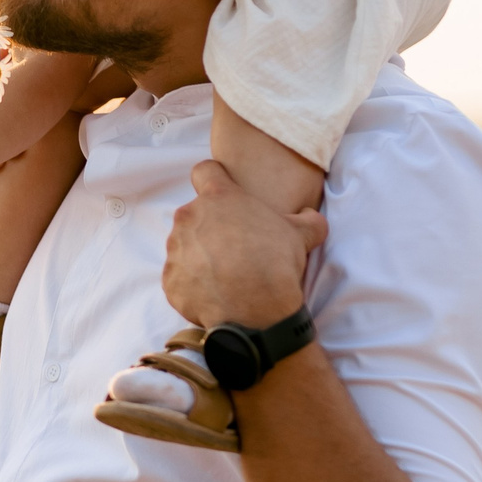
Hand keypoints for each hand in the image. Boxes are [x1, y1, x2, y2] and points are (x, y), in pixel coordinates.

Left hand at [162, 160, 325, 329]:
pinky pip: (179, 277)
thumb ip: (307, 219)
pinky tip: (214, 293)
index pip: (204, 171)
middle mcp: (189, 218)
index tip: (225, 197)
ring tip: (224, 274)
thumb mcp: (302, 234)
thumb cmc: (276, 264)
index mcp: (217, 197)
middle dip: (210, 228)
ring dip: (199, 255)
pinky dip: (192, 284)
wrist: (256, 309)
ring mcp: (175, 249)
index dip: (214, 181)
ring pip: (184, 245)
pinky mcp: (170, 280)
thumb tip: (311, 217)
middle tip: (233, 248)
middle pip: (194, 214)